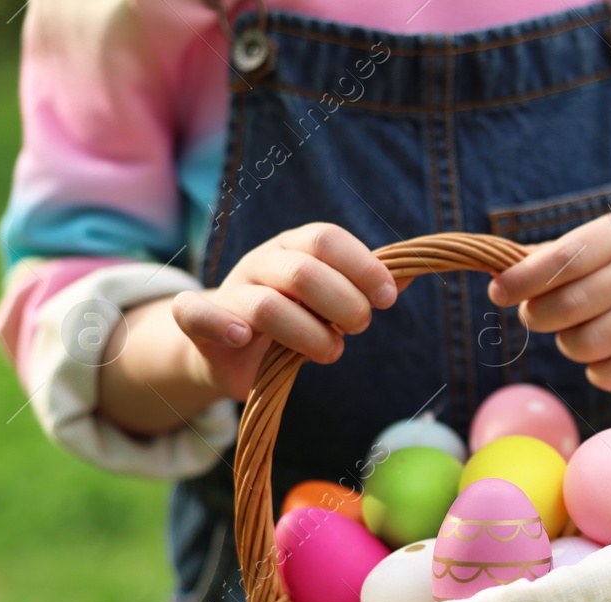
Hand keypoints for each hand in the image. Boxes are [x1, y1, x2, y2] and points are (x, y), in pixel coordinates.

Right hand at [171, 222, 398, 400]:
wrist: (228, 350)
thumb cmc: (292, 320)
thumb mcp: (330, 303)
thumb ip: (364, 288)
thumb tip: (412, 273)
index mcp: (295, 248)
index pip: (327, 239)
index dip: (362, 266)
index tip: (388, 298)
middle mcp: (262, 262)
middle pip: (303, 272)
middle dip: (343, 304)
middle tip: (359, 329)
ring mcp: (230, 291)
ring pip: (268, 305)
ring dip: (309, 335)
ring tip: (330, 353)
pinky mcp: (200, 322)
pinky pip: (198, 314)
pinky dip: (222, 324)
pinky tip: (244, 337)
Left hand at [487, 213, 610, 391]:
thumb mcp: (596, 245)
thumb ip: (549, 258)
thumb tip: (500, 276)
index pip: (565, 259)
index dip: (525, 280)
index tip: (498, 293)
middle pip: (571, 306)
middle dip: (539, 316)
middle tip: (536, 316)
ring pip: (590, 344)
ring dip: (568, 345)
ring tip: (574, 334)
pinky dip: (596, 373)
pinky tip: (597, 361)